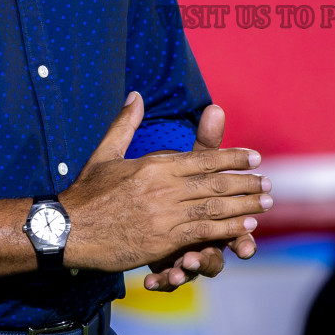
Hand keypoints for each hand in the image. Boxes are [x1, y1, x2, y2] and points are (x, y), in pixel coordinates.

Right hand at [58, 93, 270, 272]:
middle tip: (269, 183)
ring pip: (215, 207)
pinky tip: (246, 228)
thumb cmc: (85, 193)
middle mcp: (164, 186)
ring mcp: (165, 213)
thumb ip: (125, 124)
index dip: (232, 157)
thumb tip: (135, 95)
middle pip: (215, 182)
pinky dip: (228, 229)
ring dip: (245, 205)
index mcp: (154, 164)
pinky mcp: (162, 239)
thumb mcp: (105, 153)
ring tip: (266, 204)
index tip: (254, 157)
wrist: (66, 229)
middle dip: (246, 183)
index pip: (203, 157)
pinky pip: (203, 232)